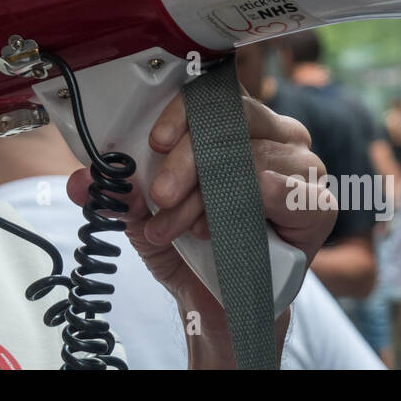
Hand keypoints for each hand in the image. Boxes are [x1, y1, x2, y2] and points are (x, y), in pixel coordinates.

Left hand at [65, 92, 335, 362]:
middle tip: (161, 194)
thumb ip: (119, 194)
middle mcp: (275, 136)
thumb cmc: (192, 249)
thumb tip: (82, 181)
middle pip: (233, 120)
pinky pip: (290, 187)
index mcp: (237, 124)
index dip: (182, 111)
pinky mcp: (319, 205)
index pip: (214, 93)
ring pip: (251, 157)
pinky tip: (231, 216)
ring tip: (184, 228)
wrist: (220, 307)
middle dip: (189, 159)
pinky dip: (259, 197)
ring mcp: (302, 167)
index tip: (155, 142)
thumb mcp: (145, 217)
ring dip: (207, 196)